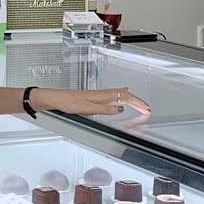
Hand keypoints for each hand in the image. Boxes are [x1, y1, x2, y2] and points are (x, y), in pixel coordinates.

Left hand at [31, 87, 150, 116]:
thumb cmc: (68, 103)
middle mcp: (102, 93)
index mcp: (102, 95)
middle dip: (137, 101)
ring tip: (140, 103)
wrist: (56, 98)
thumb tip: (120, 108)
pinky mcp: (93, 97)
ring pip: (119, 94)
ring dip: (131, 99)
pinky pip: (113, 95)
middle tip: (147, 108)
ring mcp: (98, 94)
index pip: (125, 98)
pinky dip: (122, 96)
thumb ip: (104, 108)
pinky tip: (120, 96)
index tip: (147, 109)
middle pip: (125, 95)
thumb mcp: (87, 108)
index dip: (138, 103)